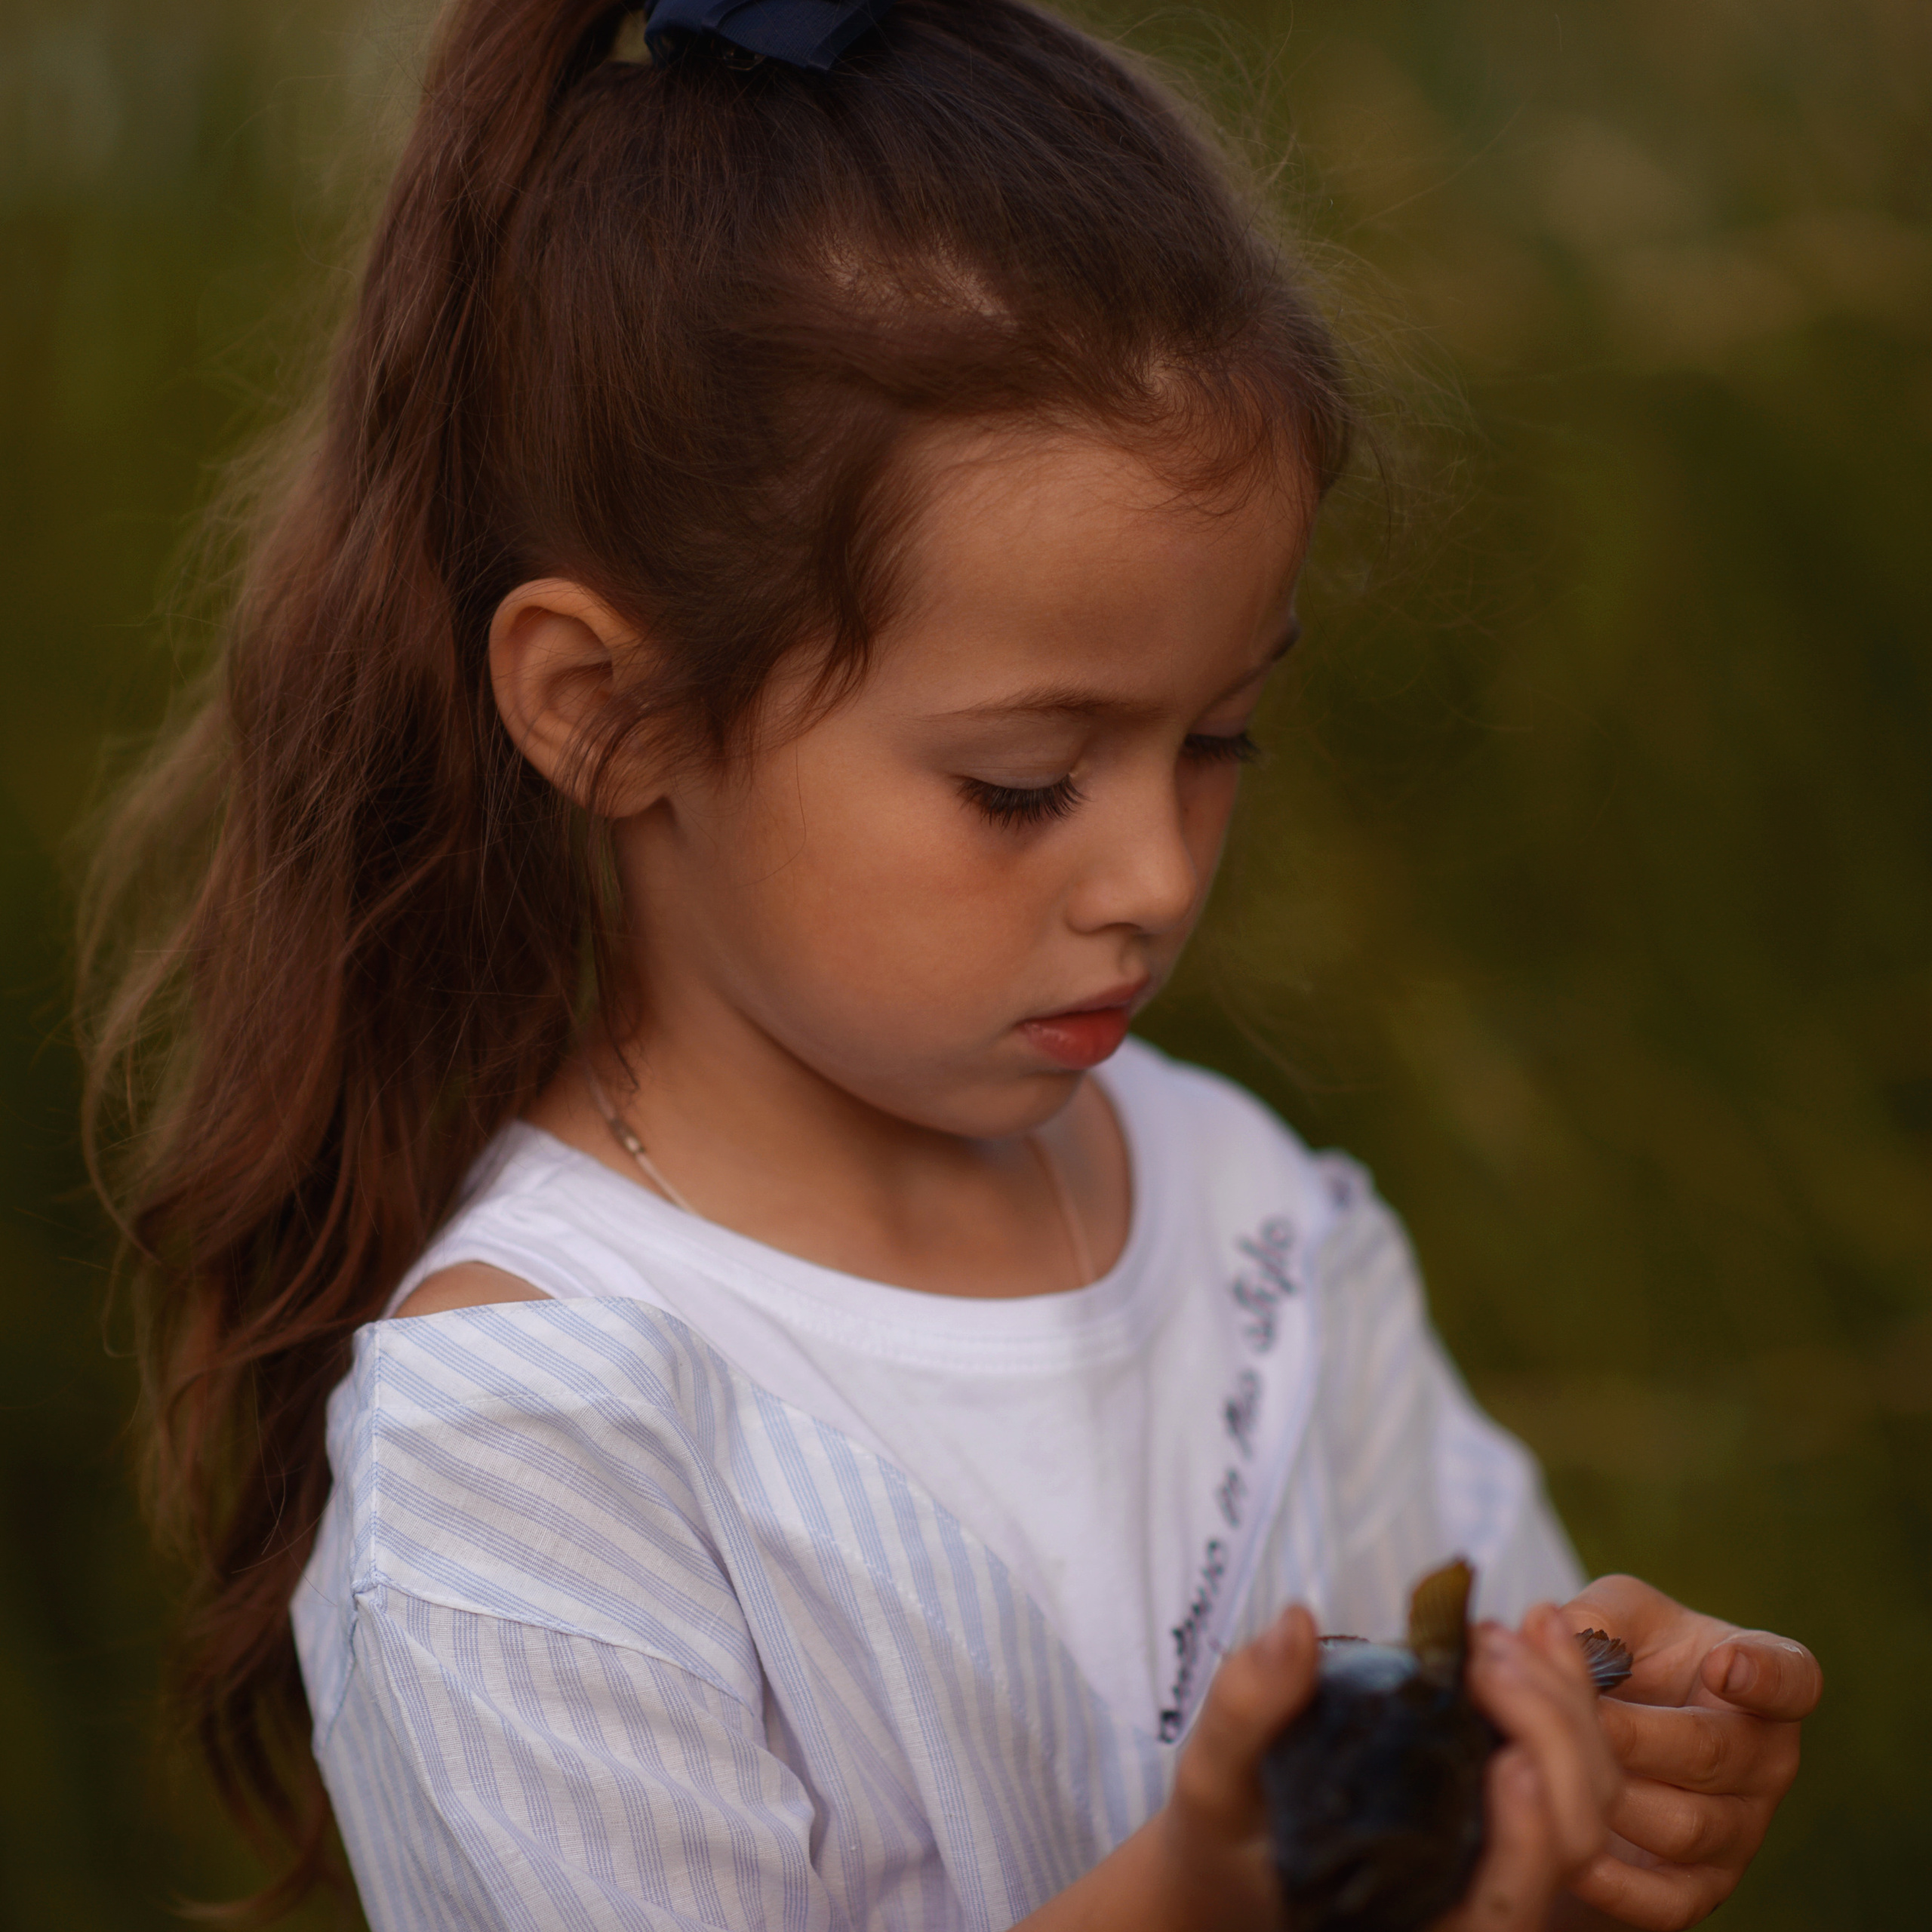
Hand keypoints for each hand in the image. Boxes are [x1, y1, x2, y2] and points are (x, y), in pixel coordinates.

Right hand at [1152, 1603, 1612, 1931]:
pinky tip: (1534, 1624)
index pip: (1503, 1910)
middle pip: (1570, 1839)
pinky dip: (1565, 1688)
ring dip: (1565, 1703)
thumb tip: (1295, 1624)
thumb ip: (1249, 1711)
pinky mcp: (1504, 1801)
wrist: (1241, 1851)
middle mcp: (1478, 1898)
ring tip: (1504, 1629)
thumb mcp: (1215, 1781)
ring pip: (1589, 1797)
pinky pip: (1571, 1758)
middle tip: (1489, 1650)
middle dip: (1550, 1736)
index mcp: (1419, 1925)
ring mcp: (1503, 1848)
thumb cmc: (1227, 1833)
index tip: (1511, 1762)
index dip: (1526, 1847)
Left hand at [1556, 1575, 1820, 1928]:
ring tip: (1545, 1764)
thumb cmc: (1630, 1657)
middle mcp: (1763, 1761)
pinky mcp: (1699, 1888)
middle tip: (1572, 1714)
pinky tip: (1565, 1850)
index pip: (1791, 1678)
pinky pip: (1665, 1901)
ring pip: (1681, 1827)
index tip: (1723, 1664)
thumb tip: (1553, 1631)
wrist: (1608, 1738)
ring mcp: (1738, 1832)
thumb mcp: (1618, 1617)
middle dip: (1630, 1733)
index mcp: (1760, 1684)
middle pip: (1710, 1753)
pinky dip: (1613, 1881)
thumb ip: (1598, 1618)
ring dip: (1609, 1796)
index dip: (1764, 1674)